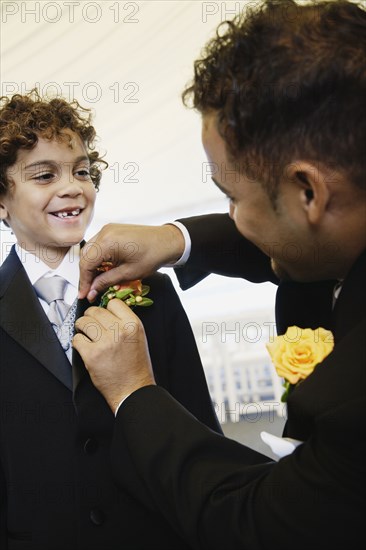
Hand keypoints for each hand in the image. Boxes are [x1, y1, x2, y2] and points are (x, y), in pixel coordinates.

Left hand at [72, 298, 155, 412]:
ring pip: (83, 322)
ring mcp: (105, 342)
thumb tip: (107, 311)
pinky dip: (78, 343)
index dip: (106, 308)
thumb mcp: (138, 337)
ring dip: (81, 327)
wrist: (133, 390)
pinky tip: (84, 347)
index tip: (103, 314)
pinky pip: (77, 340)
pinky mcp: (92, 355)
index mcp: (133, 325)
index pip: (113, 302)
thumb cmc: (136, 366)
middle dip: (90, 316)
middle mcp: (119, 330)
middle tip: (90, 323)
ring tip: (85, 333)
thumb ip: (125, 322)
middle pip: (95, 311)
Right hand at [78, 223, 184, 301]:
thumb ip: (106, 281)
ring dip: (91, 266)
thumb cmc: (152, 255)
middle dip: (86, 275)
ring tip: (96, 282)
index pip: (86, 264)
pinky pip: (98, 245)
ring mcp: (108, 230)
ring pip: (90, 250)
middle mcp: (105, 232)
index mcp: (107, 242)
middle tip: (89, 291)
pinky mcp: (112, 230)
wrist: (167, 242)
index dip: (83, 282)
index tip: (84, 294)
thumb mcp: (129, 273)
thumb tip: (91, 291)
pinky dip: (98, 257)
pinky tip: (103, 269)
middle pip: (85, 256)